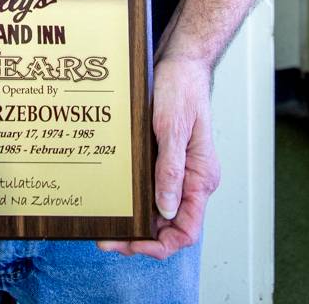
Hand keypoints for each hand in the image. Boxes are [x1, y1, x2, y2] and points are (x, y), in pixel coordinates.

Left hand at [97, 55, 219, 258]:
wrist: (180, 64)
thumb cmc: (182, 90)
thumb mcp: (173, 128)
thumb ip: (172, 170)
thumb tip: (166, 210)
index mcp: (200, 177)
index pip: (187, 229)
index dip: (161, 244)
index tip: (134, 243)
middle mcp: (191, 181)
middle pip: (169, 226)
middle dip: (141, 238)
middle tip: (108, 239)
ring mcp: (178, 172)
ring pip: (158, 212)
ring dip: (135, 221)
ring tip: (107, 225)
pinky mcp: (164, 161)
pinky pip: (151, 190)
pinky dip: (135, 200)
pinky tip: (115, 200)